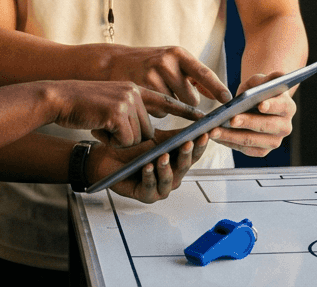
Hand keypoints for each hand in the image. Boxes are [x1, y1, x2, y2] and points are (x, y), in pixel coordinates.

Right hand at [48, 80, 205, 147]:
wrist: (58, 98)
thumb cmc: (82, 106)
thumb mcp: (111, 104)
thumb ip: (131, 112)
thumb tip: (148, 136)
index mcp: (136, 89)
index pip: (165, 101)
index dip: (185, 110)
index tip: (204, 118)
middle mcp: (135, 92)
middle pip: (148, 132)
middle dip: (128, 138)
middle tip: (107, 126)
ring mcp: (127, 100)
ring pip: (137, 138)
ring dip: (119, 140)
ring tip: (101, 125)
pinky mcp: (117, 112)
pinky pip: (125, 140)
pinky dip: (111, 141)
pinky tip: (98, 128)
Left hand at [88, 128, 209, 202]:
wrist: (110, 157)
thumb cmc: (135, 149)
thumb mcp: (158, 138)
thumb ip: (177, 134)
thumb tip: (201, 120)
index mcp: (178, 163)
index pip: (194, 154)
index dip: (200, 145)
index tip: (206, 133)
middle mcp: (173, 177)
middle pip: (183, 167)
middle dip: (185, 154)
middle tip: (187, 143)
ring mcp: (160, 188)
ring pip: (168, 179)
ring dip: (166, 168)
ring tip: (162, 156)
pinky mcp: (146, 195)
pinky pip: (150, 187)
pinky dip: (149, 176)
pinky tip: (147, 166)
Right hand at [102, 45, 232, 114]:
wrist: (113, 62)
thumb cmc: (149, 64)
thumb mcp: (171, 61)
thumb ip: (194, 76)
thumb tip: (221, 94)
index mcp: (178, 54)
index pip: (203, 72)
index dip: (217, 88)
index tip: (228, 99)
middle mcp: (167, 62)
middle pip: (192, 98)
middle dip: (185, 101)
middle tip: (170, 91)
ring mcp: (152, 76)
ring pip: (175, 106)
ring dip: (169, 106)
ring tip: (154, 91)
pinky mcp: (141, 90)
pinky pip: (160, 111)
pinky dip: (155, 110)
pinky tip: (145, 97)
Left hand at [209, 71, 295, 156]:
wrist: (254, 105)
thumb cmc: (258, 91)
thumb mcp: (260, 81)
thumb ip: (269, 78)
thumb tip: (279, 75)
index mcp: (288, 107)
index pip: (281, 106)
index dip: (272, 106)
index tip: (260, 105)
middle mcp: (285, 127)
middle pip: (266, 126)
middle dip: (247, 123)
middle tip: (231, 119)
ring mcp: (274, 141)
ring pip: (252, 141)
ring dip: (232, 136)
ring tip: (214, 131)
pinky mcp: (261, 150)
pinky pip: (244, 149)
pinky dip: (229, 143)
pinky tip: (216, 137)